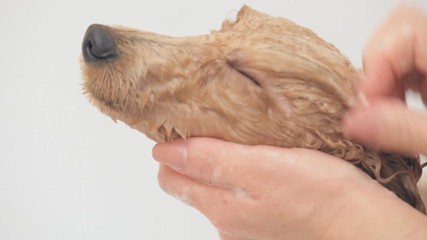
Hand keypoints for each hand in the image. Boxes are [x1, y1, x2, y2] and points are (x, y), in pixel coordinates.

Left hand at [152, 138, 426, 239]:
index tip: (182, 127)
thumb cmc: (318, 195)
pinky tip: (263, 169)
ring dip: (220, 168)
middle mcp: (226, 222)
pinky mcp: (265, 226)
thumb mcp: (258, 167)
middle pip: (190, 185)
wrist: (359, 225)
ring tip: (242, 146)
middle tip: (211, 130)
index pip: (170, 176)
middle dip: (192, 157)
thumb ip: (209, 162)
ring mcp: (245, 227)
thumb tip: (165, 153)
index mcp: (219, 205)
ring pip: (216, 191)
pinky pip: (241, 199)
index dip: (171, 150)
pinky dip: (243, 180)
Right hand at [343, 4, 426, 154]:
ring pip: (397, 44)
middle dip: (376, 70)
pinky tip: (404, 108)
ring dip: (384, 79)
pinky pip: (407, 59)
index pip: (401, 33)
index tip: (370, 108)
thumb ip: (403, 130)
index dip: (377, 69)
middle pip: (394, 29)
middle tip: (379, 107)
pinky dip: (395, 83)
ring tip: (393, 112)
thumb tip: (351, 122)